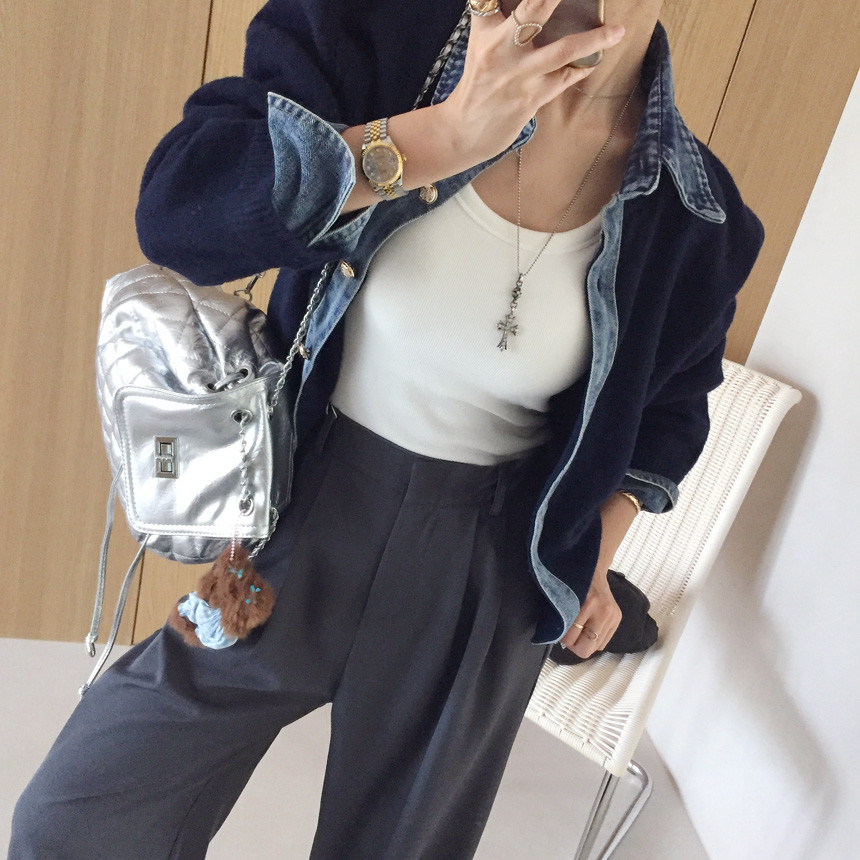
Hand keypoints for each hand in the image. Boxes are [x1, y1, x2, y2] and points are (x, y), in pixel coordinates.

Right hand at [440, 0, 625, 163]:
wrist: (464, 131)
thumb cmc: (477, 83)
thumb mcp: (479, 43)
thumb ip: (497, 16)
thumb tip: (526, 5)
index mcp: (486, 30)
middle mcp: (502, 48)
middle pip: (534, 8)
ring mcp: (520, 75)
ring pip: (563, 49)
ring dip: (594, 39)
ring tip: (618, 30)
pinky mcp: (532, 98)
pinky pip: (566, 79)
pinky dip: (584, 67)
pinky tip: (598, 57)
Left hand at [559, 567, 621, 659]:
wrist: (592, 569)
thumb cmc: (573, 583)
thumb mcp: (563, 599)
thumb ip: (561, 619)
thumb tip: (559, 639)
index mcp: (586, 604)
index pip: (571, 639)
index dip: (563, 639)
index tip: (561, 632)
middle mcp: (602, 612)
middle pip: (587, 648)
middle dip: (576, 645)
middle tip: (570, 635)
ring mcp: (612, 616)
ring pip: (596, 647)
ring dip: (586, 642)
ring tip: (581, 628)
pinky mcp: (617, 618)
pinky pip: (604, 642)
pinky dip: (595, 638)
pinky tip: (590, 626)